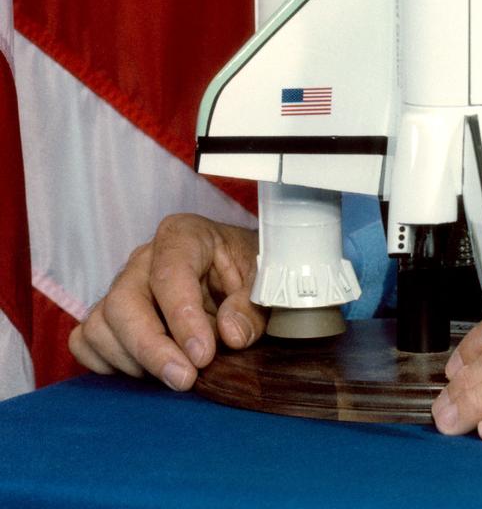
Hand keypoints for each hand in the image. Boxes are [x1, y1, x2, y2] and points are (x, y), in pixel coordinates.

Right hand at [68, 215, 264, 389]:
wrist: (234, 275)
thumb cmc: (246, 271)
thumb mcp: (263, 281)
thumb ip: (250, 307)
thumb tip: (231, 334)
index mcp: (183, 235)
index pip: (170, 274)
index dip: (183, 318)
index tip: (203, 356)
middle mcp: (144, 258)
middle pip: (124, 303)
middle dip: (151, 348)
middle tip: (185, 380)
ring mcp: (121, 286)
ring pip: (100, 326)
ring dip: (132, 361)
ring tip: (173, 373)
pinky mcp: (107, 315)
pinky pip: (85, 341)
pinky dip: (107, 363)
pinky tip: (144, 371)